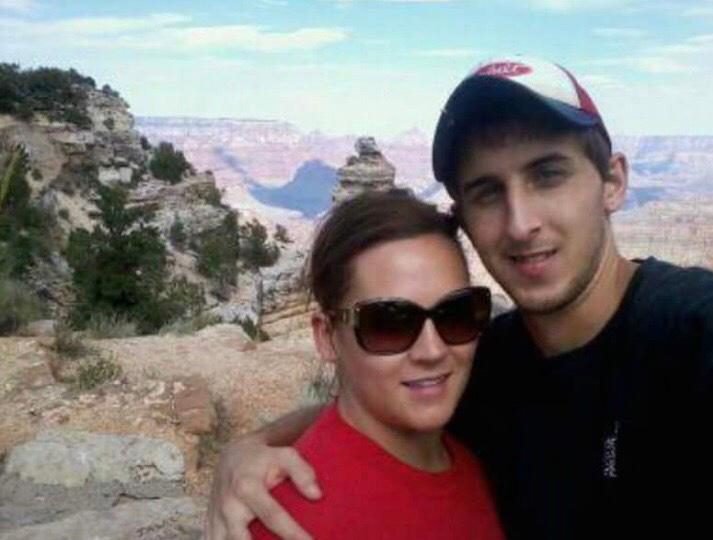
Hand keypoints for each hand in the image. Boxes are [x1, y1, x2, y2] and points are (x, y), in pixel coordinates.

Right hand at [204, 435, 320, 539]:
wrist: (232, 456)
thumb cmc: (264, 458)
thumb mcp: (283, 455)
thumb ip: (302, 471)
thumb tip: (316, 495)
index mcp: (246, 486)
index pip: (272, 516)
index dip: (292, 533)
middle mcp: (228, 506)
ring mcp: (217, 520)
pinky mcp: (211, 528)